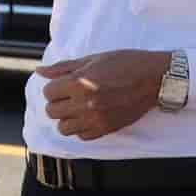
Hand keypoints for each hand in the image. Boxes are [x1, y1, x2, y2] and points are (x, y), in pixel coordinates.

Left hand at [37, 49, 168, 140]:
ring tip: (77, 108)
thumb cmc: (126, 64)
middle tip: (69, 95)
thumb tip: (40, 71)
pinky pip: (82, 136)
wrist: (155, 78)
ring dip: (66, 118)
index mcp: (79, 83)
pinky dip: (81, 128)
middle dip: (57, 102)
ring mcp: (96, 118)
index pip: (48, 93)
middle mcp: (85, 103)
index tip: (63, 84)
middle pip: (52, 112)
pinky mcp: (107, 128)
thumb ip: (63, 67)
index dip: (54, 87)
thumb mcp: (93, 59)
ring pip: (64, 128)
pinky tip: (89, 116)